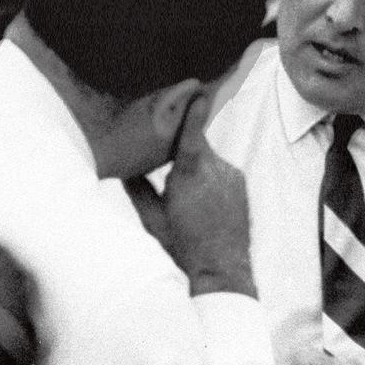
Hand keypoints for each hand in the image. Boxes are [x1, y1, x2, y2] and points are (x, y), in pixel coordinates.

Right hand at [126, 93, 255, 297]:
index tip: (197, 91)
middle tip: (168, 167)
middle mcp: (215, 170)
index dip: (193, 111)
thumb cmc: (181, 249)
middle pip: (195, 144)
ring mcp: (232, 176)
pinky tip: (204, 204)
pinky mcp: (241, 184)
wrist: (221, 273)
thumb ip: (136, 188)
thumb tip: (123, 168)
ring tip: (188, 199)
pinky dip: (211, 178)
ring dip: (196, 168)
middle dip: (181, 149)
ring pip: (208, 158)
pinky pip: (222, 171)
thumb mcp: (150, 219)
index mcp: (189, 175)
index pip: (190, 133)